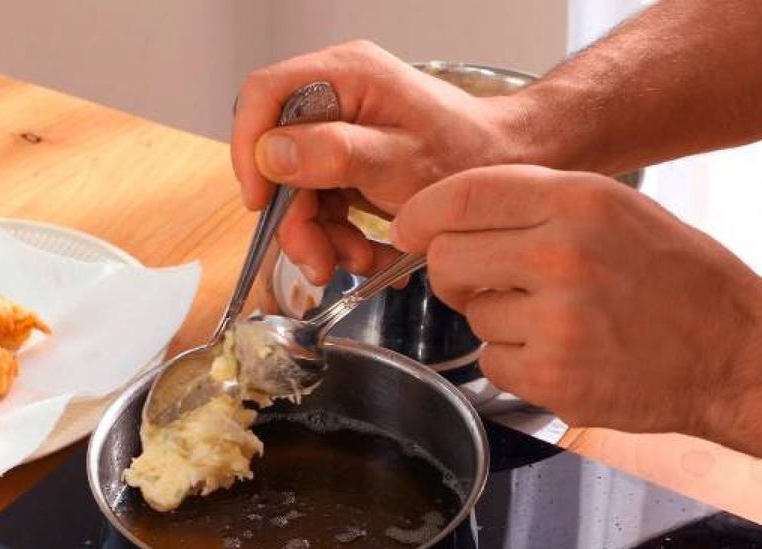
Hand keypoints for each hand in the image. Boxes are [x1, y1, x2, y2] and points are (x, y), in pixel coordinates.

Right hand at [232, 40, 526, 284]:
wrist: (512, 170)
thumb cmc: (470, 156)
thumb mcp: (400, 160)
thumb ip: (333, 154)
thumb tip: (271, 153)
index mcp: (345, 76)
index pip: (264, 96)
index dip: (250, 149)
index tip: (260, 201)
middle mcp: (337, 97)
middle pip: (277, 155)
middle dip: (296, 217)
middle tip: (319, 259)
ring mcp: (341, 131)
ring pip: (297, 189)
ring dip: (321, 235)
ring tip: (359, 260)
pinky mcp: (350, 162)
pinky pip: (323, 203)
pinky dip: (340, 236)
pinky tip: (369, 253)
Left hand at [391, 165, 761, 437]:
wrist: (738, 353)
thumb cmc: (676, 278)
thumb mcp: (615, 209)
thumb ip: (533, 205)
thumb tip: (444, 214)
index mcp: (578, 201)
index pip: (461, 196)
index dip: (420, 215)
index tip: (407, 229)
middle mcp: (563, 255)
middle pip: (446, 258)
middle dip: (454, 274)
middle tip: (483, 283)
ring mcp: (558, 321)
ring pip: (472, 316)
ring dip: (499, 322)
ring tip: (558, 321)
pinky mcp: (555, 378)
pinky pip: (493, 363)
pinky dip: (517, 364)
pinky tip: (564, 355)